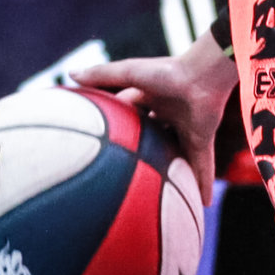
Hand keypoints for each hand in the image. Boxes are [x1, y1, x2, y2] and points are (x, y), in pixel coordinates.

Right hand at [73, 29, 237, 204]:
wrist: (204, 73)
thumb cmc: (167, 71)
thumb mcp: (129, 73)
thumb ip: (102, 75)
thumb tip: (71, 73)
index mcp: (150, 98)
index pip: (131, 115)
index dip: (119, 127)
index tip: (104, 143)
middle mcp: (168, 114)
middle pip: (154, 138)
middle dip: (145, 153)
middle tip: (130, 175)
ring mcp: (186, 127)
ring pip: (178, 156)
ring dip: (174, 172)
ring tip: (164, 197)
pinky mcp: (202, 138)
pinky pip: (202, 165)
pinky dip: (204, 182)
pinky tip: (203, 203)